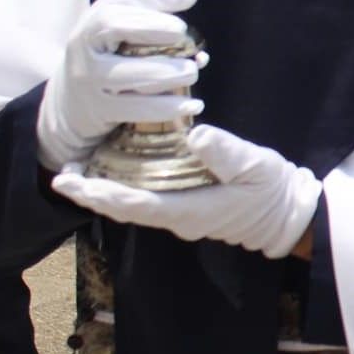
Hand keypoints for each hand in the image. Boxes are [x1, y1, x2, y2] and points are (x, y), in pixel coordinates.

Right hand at [36, 0, 204, 171]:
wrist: (71, 102)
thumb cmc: (106, 53)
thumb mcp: (119, 22)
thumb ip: (153, 1)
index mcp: (92, 24)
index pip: (115, 7)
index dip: (148, 8)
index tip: (180, 21)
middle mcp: (85, 49)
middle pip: (114, 28)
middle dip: (154, 28)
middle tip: (185, 36)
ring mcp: (90, 82)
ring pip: (129, 74)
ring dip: (169, 73)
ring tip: (193, 71)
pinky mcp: (101, 111)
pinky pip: (137, 109)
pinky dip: (168, 107)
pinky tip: (193, 105)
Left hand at [51, 125, 320, 258]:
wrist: (291, 216)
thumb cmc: (274, 191)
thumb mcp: (257, 166)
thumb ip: (227, 153)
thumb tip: (196, 135)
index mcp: (190, 209)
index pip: (134, 204)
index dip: (99, 194)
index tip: (71, 183)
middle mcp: (178, 218)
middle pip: (125, 209)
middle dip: (92, 194)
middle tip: (62, 177)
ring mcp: (182, 215)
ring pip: (133, 207)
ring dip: (104, 192)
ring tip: (80, 173)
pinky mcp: (188, 208)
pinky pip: (147, 201)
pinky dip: (124, 189)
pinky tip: (117, 172)